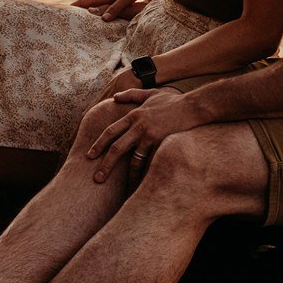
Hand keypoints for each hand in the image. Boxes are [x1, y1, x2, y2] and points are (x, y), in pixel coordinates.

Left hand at [83, 87, 201, 182]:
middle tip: (96, 178)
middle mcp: (138, 126)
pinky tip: (141, 184)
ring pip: (133, 160)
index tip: (89, 156)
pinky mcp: (162, 143)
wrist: (194, 106)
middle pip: (117, 148)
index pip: (111, 132)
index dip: (98, 144)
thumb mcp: (151, 93)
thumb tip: (115, 97)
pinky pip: (150, 162)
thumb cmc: (173, 101)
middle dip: (105, 165)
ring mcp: (150, 135)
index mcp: (133, 115)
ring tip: (122, 188)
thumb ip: (132, 95)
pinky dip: (145, 174)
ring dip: (127, 175)